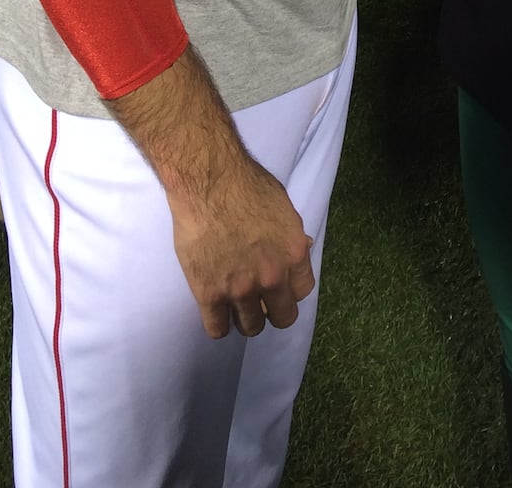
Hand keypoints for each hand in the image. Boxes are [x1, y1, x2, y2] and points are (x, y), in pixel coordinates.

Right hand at [169, 153, 314, 338]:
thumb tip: (299, 249)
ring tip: (236, 304)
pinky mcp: (209, 294)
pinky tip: (216, 309)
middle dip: (274, 309)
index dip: (291, 288)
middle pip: (283, 316)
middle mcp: (272, 277)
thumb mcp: (283, 208)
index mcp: (294, 255)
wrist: (208, 182)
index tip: (280, 284)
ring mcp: (240, 289)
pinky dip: (219, 323)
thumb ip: (292, 236)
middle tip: (261, 298)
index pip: (303, 292)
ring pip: (251, 327)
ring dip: (246, 317)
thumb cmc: (247, 184)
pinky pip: (217, 329)